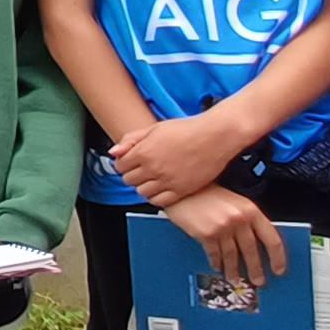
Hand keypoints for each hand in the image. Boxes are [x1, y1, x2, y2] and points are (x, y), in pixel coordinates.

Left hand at [110, 112, 242, 208]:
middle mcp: (153, 168)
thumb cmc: (187, 129)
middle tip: (142, 169)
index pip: (120, 166)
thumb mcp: (155, 128)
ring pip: (142, 192)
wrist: (215, 137)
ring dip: (144, 186)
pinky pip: (160, 202)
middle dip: (133, 175)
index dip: (124, 164)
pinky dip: (157, 197)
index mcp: (144, 152)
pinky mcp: (181, 191)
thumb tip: (114, 152)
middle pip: (129, 181)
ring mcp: (167, 181)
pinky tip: (162, 187)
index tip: (130, 162)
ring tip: (153, 178)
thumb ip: (131, 140)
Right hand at [166, 185, 285, 286]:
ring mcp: (222, 227)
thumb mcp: (234, 202)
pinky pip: (215, 254)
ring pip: (233, 255)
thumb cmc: (207, 193)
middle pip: (252, 250)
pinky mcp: (206, 234)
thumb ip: (247, 220)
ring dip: (234, 270)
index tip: (278, 269)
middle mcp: (238, 218)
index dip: (277, 257)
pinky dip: (217, 262)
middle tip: (258, 280)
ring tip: (235, 278)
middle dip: (256, 269)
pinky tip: (218, 266)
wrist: (183, 189)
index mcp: (250, 209)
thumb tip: (258, 243)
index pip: (272, 238)